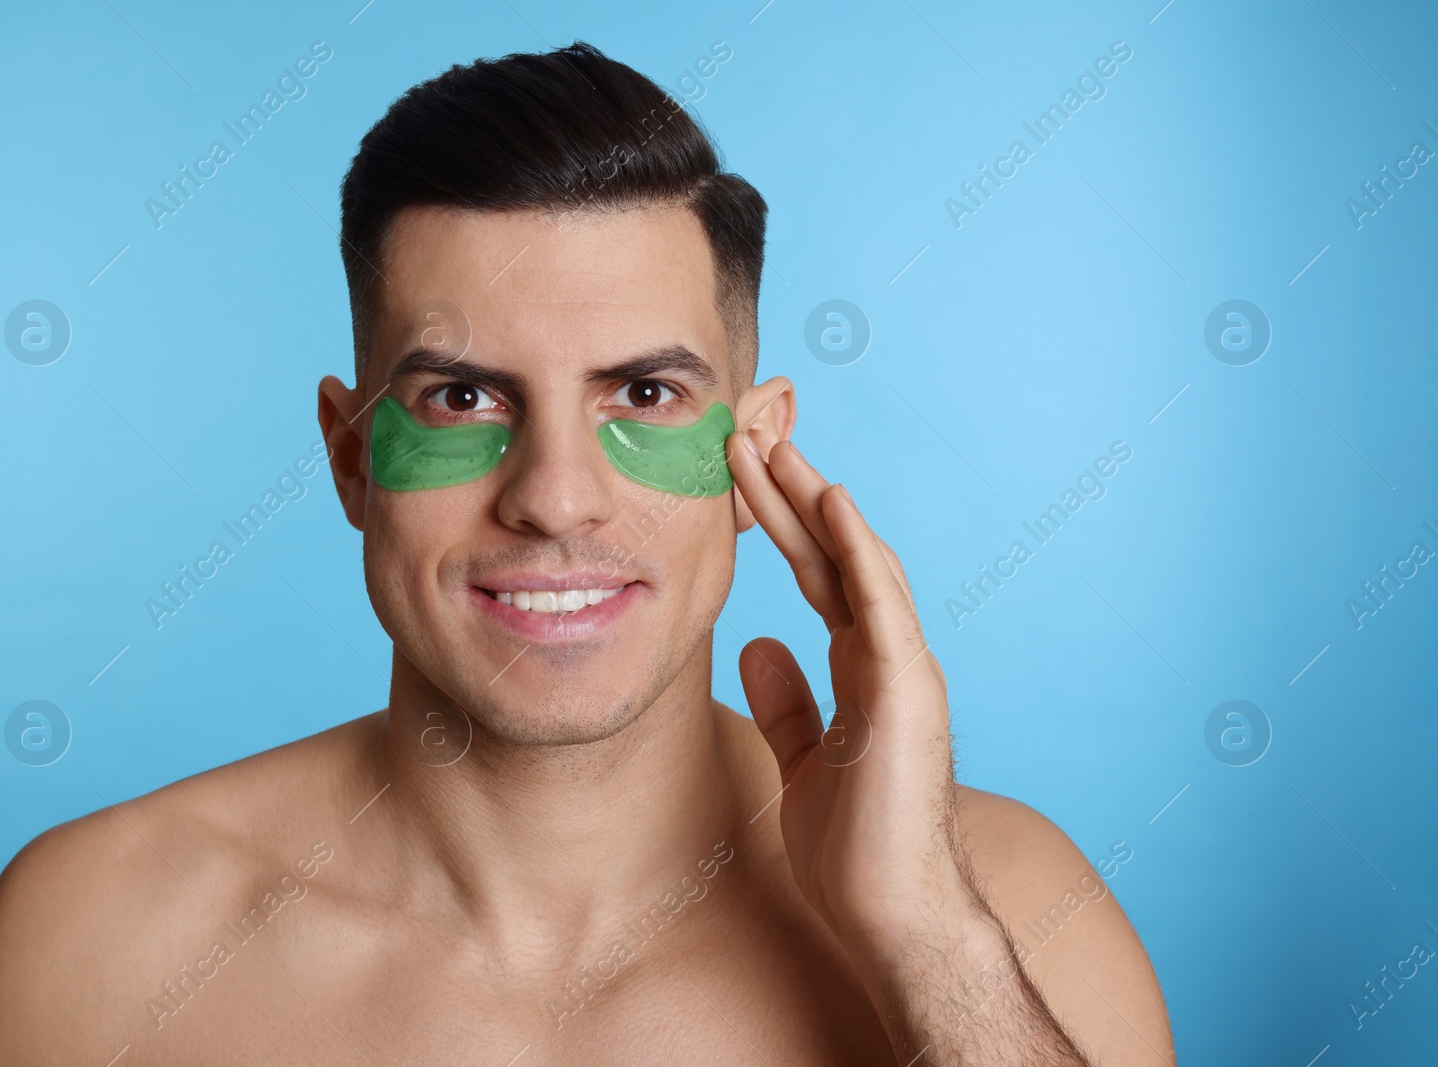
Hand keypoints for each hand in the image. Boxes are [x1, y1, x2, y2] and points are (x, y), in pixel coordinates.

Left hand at [727, 431, 969, 957]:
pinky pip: (879, 604)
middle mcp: (888, 656)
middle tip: (748, 433)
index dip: (784, 523)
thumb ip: (788, 702)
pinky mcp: (907, 690)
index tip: (745, 474)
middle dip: (789, 492)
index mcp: (863, 671)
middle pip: (833, 555)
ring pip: (856, 562)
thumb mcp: (805, 759)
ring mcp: (903, 668)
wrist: (893, 916)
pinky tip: (831, 501)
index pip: (819, 577)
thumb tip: (756, 646)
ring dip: (813, 500)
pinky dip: (856, 549)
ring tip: (771, 444)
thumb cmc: (856, 849)